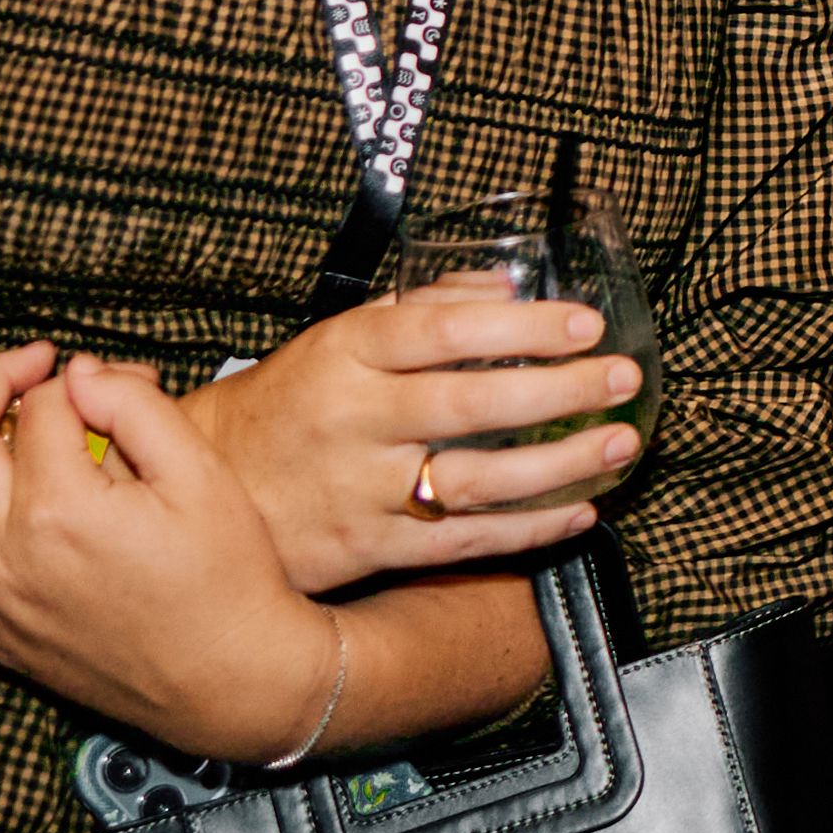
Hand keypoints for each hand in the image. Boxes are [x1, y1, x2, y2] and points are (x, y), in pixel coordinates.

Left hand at [0, 346, 345, 762]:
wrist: (233, 679)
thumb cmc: (228, 577)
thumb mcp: (202, 475)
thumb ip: (136, 409)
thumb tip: (78, 375)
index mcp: (61, 508)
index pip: (41, 411)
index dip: (75, 381)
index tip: (110, 384)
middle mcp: (5, 552)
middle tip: (28, 363)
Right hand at [194, 271, 638, 596]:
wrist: (210, 485)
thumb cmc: (289, 403)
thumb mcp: (337, 339)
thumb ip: (422, 307)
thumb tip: (506, 285)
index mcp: (345, 353)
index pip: (443, 330)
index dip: (523, 326)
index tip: (586, 323)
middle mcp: (354, 419)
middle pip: (471, 404)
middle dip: (560, 391)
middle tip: (622, 379)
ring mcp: (360, 488)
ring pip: (476, 479)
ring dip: (559, 465)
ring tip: (619, 445)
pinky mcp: (368, 547)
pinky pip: (463, 540)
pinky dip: (527, 528)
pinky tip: (578, 510)